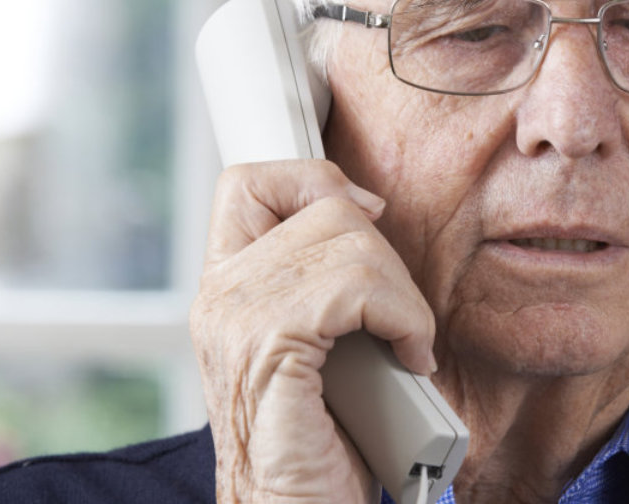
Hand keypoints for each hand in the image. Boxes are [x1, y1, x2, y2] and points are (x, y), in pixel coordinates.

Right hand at [191, 159, 438, 502]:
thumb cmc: (322, 448)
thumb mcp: (321, 346)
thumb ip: (325, 285)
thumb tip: (371, 217)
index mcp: (226, 290)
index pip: (250, 182)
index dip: (316, 181)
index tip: (368, 223)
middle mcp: (219, 296)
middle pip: (323, 205)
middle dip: (386, 258)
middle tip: (400, 323)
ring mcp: (236, 318)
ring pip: (348, 241)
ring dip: (403, 296)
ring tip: (407, 348)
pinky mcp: (268, 346)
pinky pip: (359, 287)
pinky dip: (405, 319)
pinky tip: (409, 360)